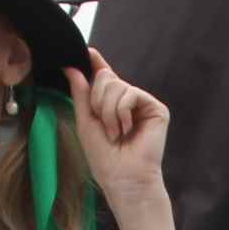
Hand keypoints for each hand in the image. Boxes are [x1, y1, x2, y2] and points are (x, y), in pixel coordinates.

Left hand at [63, 51, 169, 206]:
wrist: (123, 178)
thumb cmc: (104, 158)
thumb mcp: (85, 122)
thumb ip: (80, 94)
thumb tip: (72, 67)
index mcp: (111, 104)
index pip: (104, 77)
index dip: (97, 63)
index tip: (88, 51)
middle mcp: (128, 100)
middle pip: (105, 78)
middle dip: (97, 102)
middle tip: (105, 127)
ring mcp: (143, 103)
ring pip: (116, 85)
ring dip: (108, 112)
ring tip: (116, 133)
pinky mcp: (156, 108)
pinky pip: (131, 93)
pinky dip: (122, 112)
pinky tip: (128, 129)